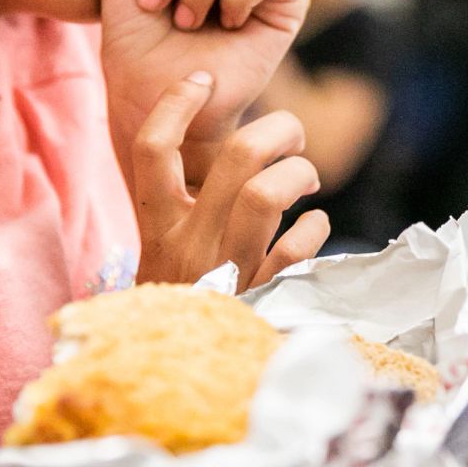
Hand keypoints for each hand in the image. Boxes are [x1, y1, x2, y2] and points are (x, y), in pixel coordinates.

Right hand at [128, 72, 329, 288]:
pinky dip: (315, 228)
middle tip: (290, 135)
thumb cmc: (173, 309)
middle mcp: (189, 244)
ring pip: (265, 193)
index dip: (176, 105)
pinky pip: (297, 249)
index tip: (202, 79)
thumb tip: (229, 160)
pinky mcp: (262, 298)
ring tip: (306, 178)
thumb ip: (181, 214)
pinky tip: (315, 225)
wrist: (167, 387)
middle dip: (276, 130)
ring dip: (298, 173)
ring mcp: (227, 270)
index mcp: (157, 229)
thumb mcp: (161, 260)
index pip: (152, 150)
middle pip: (233, 157)